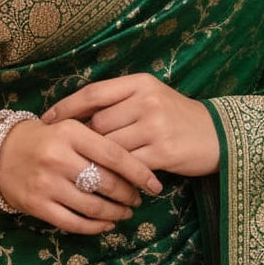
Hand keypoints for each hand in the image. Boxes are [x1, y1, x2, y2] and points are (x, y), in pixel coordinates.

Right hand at [0, 117, 162, 234]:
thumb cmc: (45, 138)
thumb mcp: (70, 127)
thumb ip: (98, 139)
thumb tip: (137, 160)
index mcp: (71, 132)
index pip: (114, 154)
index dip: (138, 172)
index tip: (154, 183)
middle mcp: (58, 157)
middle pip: (105, 183)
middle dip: (128, 195)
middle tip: (138, 198)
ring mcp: (46, 183)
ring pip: (92, 205)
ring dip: (115, 213)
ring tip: (126, 212)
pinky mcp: (37, 205)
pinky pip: (73, 222)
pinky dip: (95, 226)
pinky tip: (106, 224)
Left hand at [41, 74, 219, 176]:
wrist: (217, 134)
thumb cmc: (176, 116)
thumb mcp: (150, 97)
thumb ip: (119, 102)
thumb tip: (77, 118)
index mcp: (139, 83)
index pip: (93, 93)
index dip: (66, 107)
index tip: (46, 121)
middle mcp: (146, 100)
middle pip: (98, 124)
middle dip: (84, 142)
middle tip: (71, 155)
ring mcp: (155, 125)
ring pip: (110, 147)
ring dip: (99, 162)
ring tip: (91, 171)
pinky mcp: (163, 151)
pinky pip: (128, 166)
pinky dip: (118, 176)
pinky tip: (115, 181)